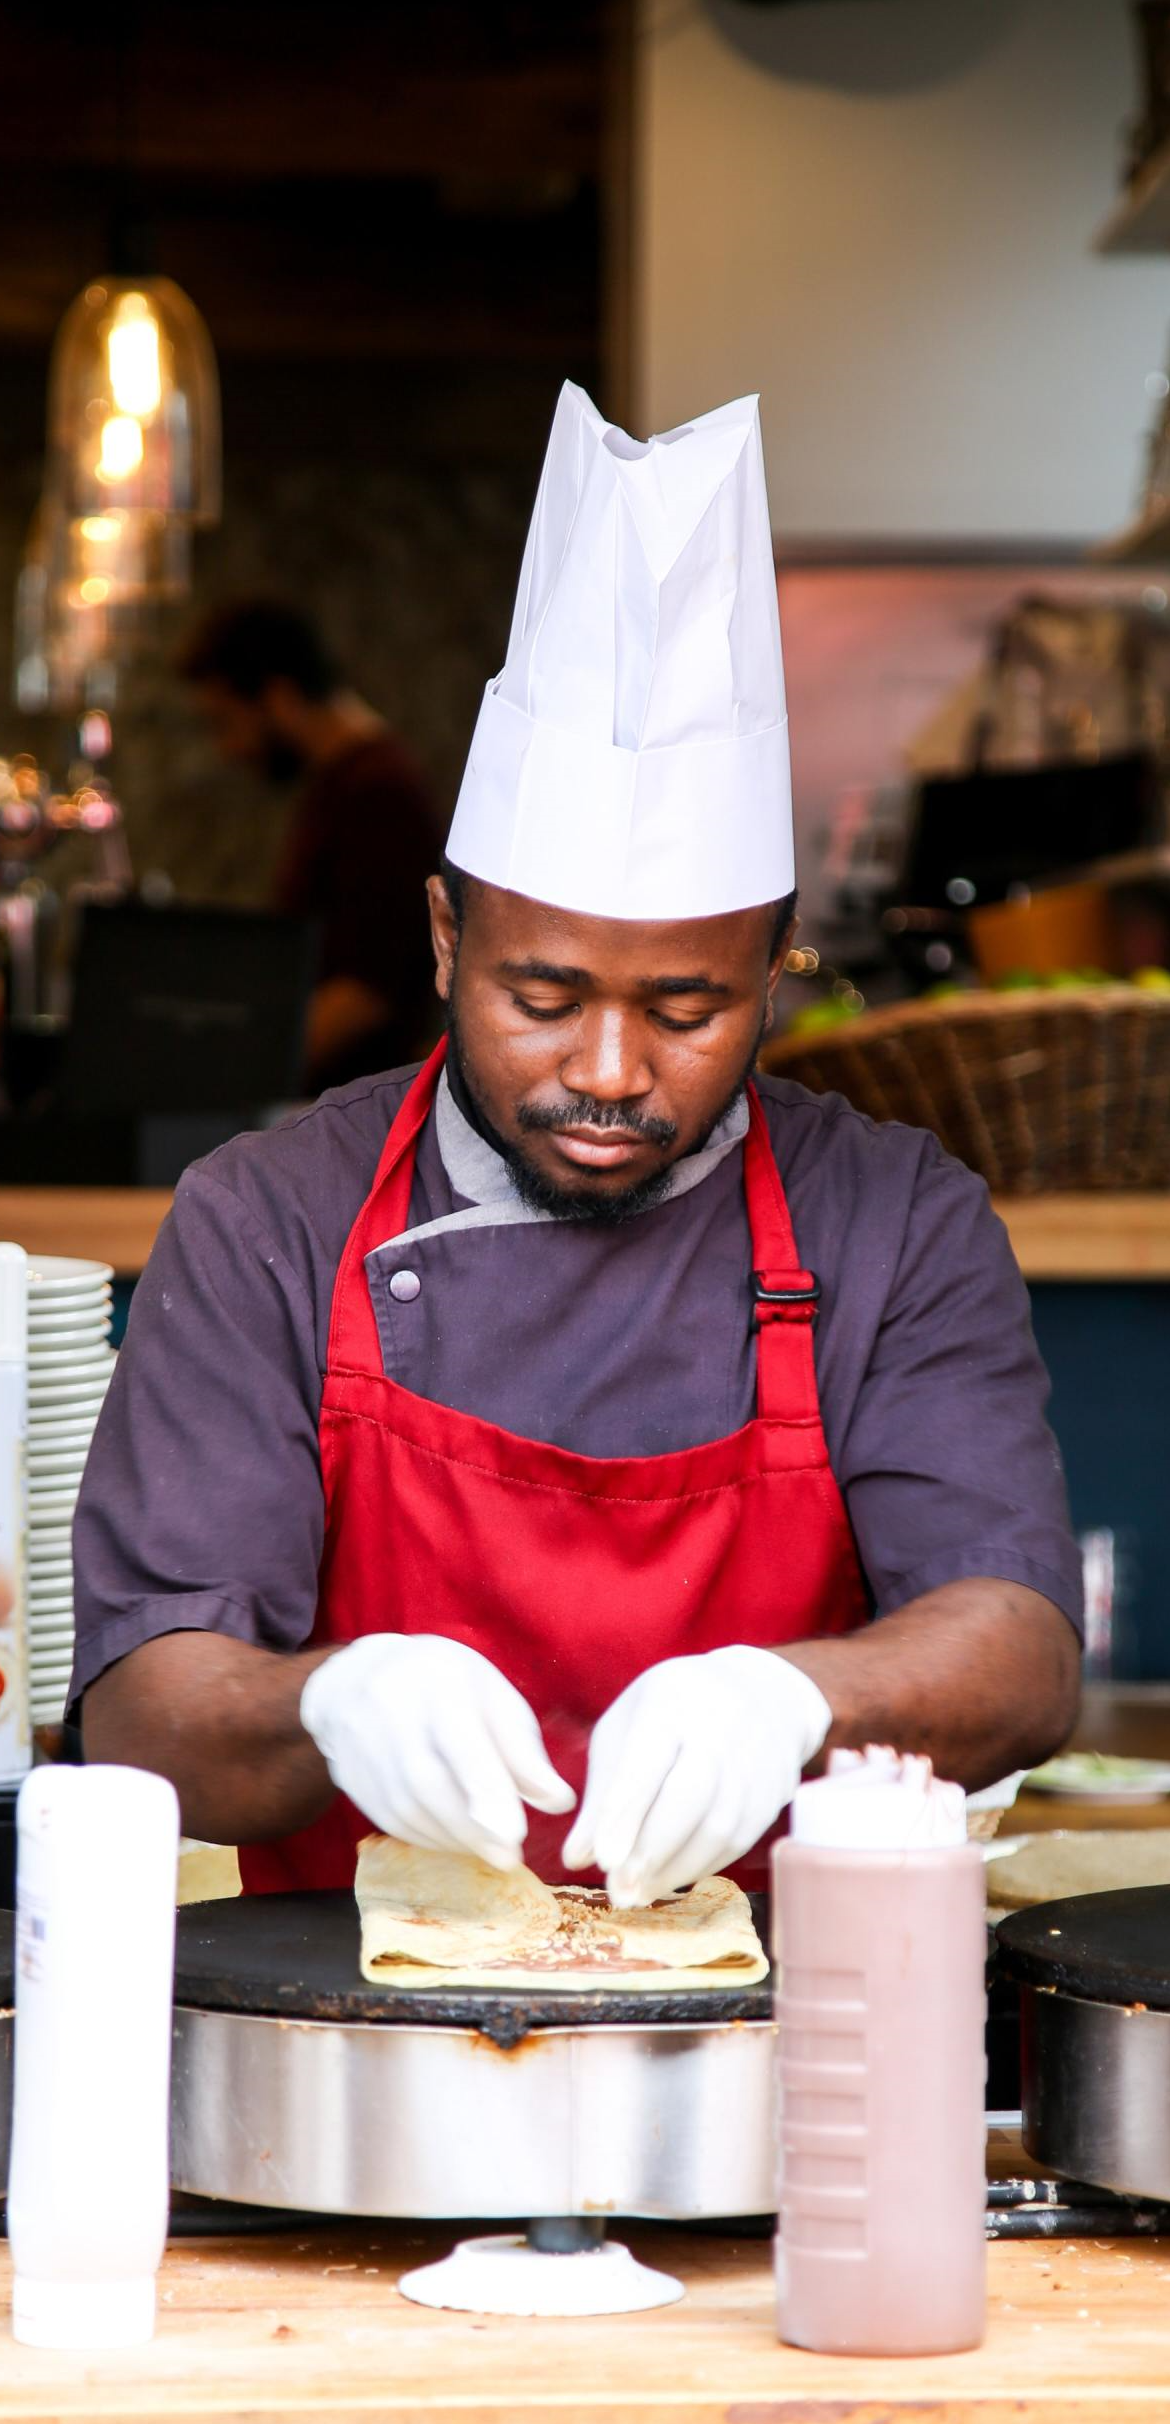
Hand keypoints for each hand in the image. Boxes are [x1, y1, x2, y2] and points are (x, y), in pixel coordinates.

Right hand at [300, 1634, 575, 1869]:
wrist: (356, 1678)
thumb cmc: (444, 1685)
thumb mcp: (491, 1696)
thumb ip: (523, 1749)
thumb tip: (559, 1803)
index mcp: (439, 1684)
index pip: (461, 1742)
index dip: (487, 1790)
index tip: (516, 1834)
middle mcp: (392, 1713)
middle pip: (428, 1782)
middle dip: (473, 1828)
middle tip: (510, 1856)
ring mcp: (364, 1747)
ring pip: (408, 1807)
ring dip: (454, 1838)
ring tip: (489, 1849)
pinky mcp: (350, 1778)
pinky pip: (391, 1819)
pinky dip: (429, 1837)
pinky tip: (455, 1839)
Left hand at [562, 1647, 831, 1905]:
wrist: (761, 1693)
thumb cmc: (674, 1711)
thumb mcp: (628, 1730)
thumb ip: (602, 1794)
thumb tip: (575, 1858)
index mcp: (672, 1701)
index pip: (648, 1758)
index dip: (625, 1811)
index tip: (602, 1858)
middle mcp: (720, 1726)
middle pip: (690, 1795)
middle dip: (651, 1849)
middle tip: (619, 1890)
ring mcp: (754, 1760)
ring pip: (718, 1825)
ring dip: (675, 1868)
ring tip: (638, 1894)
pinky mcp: (773, 1792)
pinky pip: (739, 1839)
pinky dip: (701, 1867)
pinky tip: (671, 1880)